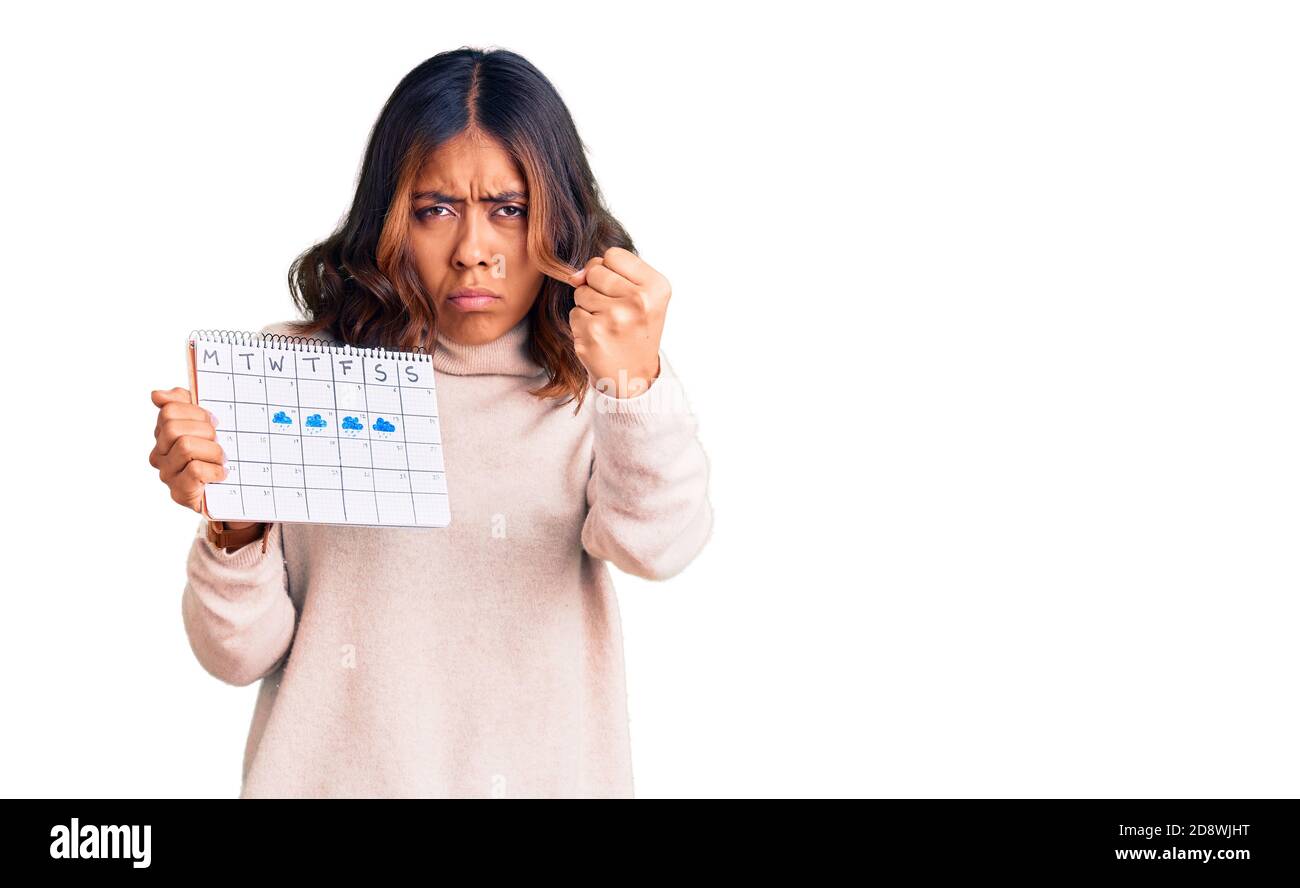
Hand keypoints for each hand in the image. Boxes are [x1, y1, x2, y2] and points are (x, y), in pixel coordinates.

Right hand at [148, 387, 251, 526]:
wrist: (229, 492)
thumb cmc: (216, 455)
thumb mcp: (205, 424)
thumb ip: (183, 404)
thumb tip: (157, 394)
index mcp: (163, 435)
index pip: (168, 411)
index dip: (196, 412)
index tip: (213, 421)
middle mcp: (160, 454)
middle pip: (173, 428)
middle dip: (204, 431)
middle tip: (218, 442)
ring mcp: (167, 474)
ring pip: (186, 447)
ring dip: (213, 451)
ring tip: (221, 459)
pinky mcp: (179, 492)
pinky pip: (196, 470)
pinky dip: (215, 470)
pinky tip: (221, 474)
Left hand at [565, 247, 669, 398]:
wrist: (633, 376)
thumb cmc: (636, 330)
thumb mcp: (640, 296)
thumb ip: (611, 274)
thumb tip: (575, 276)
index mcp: (656, 287)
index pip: (613, 255)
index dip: (611, 271)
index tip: (622, 291)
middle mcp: (638, 300)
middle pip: (595, 270)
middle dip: (598, 287)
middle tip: (615, 310)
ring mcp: (615, 317)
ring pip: (581, 291)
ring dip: (589, 306)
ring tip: (608, 324)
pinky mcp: (593, 333)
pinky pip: (574, 313)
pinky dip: (582, 324)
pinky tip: (599, 337)